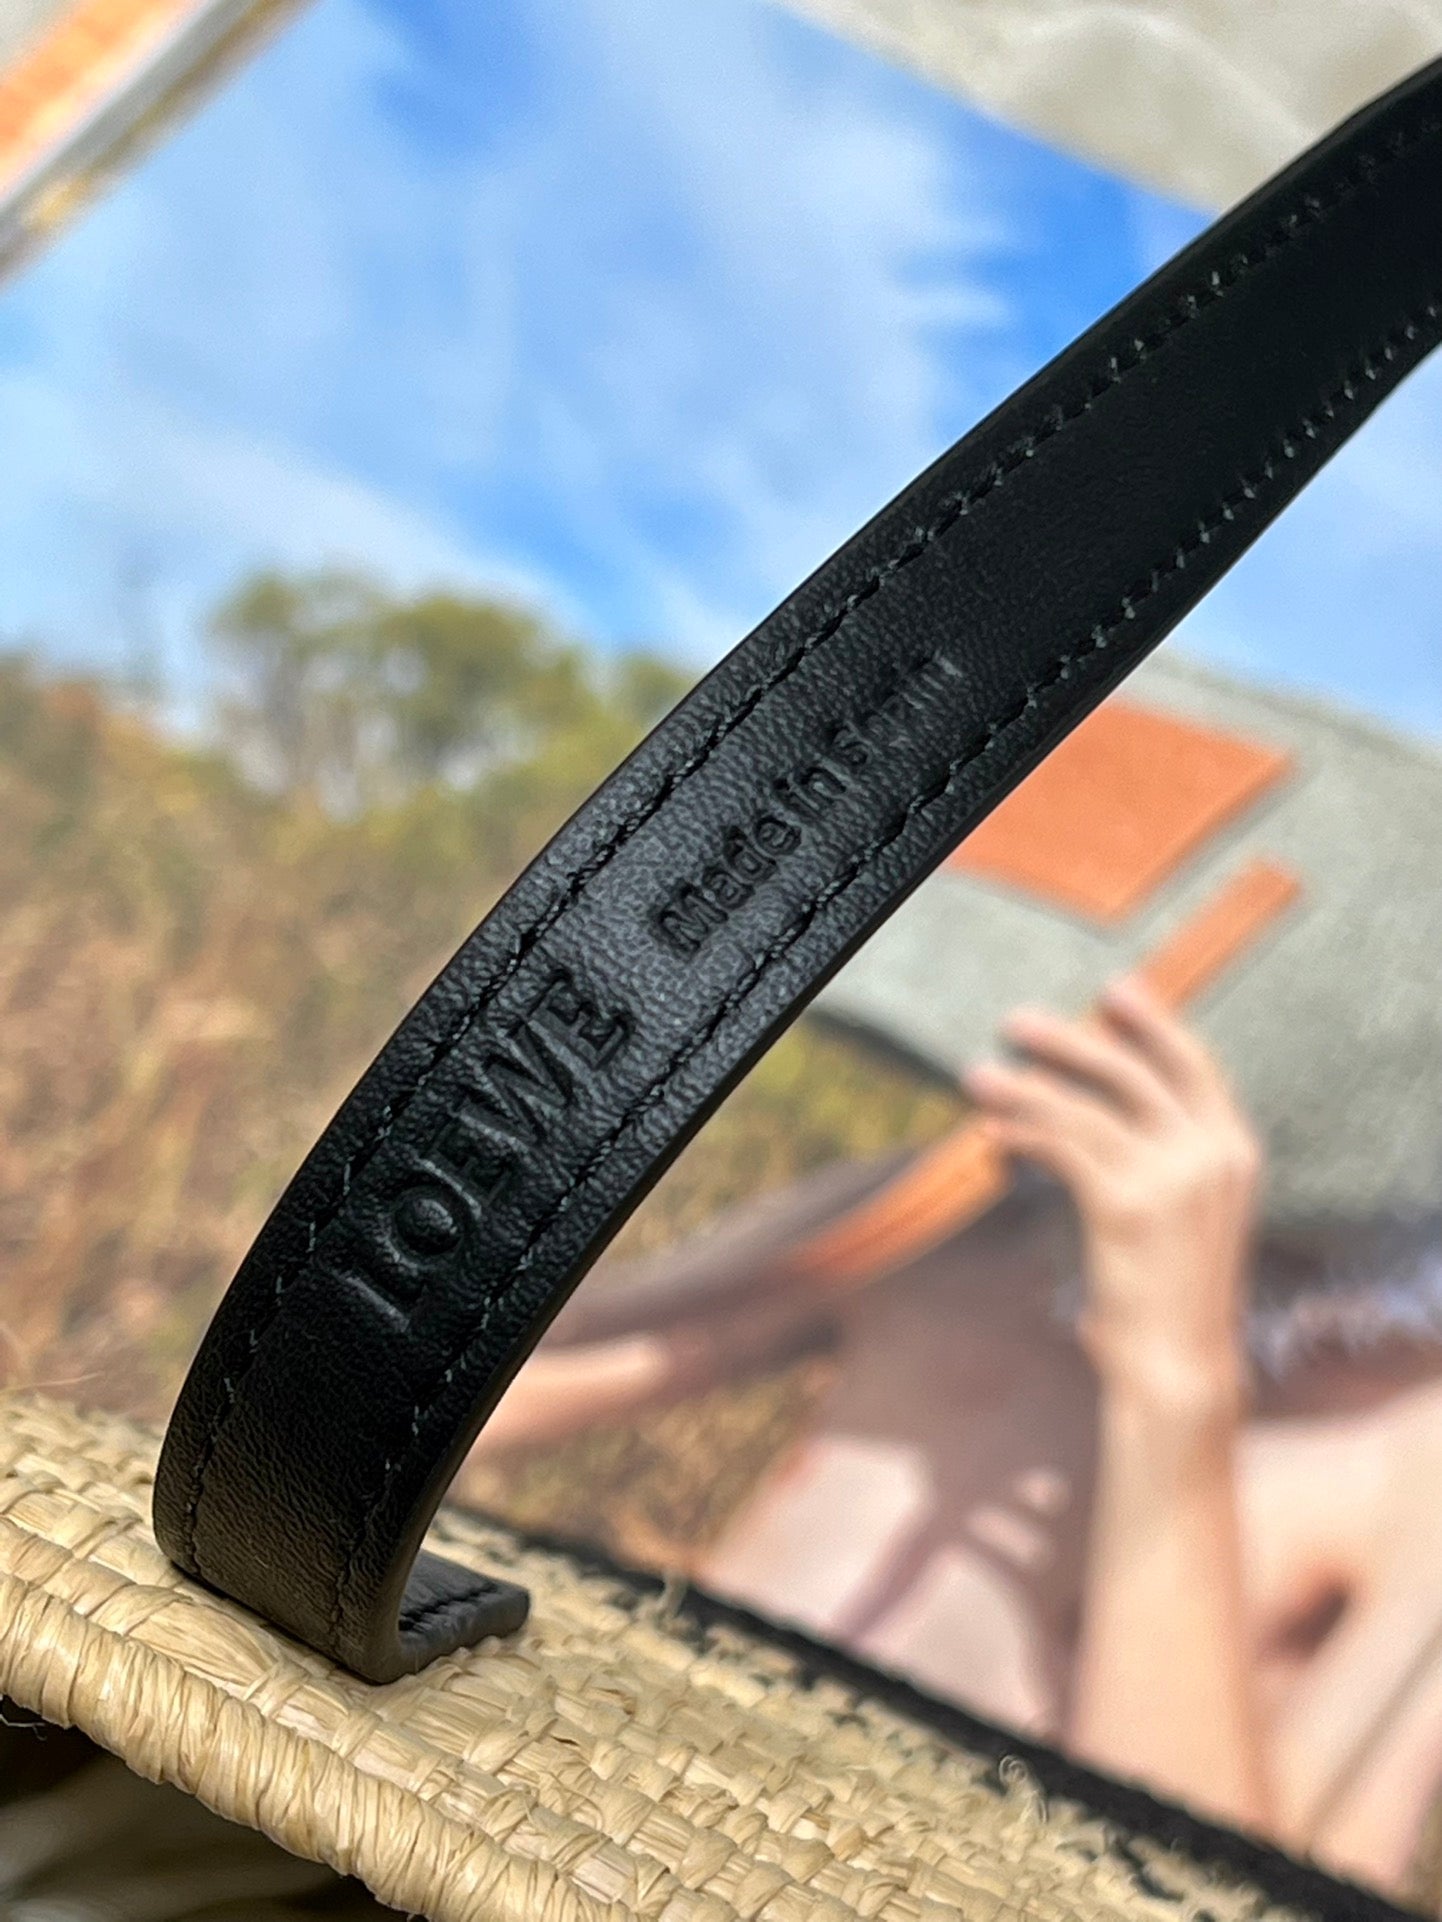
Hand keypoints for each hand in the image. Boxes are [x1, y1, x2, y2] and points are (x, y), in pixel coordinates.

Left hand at [966, 976, 1261, 1405]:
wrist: (1180, 1368)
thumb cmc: (1173, 1293)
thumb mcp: (1190, 1212)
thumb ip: (1168, 1155)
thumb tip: (1103, 1105)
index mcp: (1237, 1150)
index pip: (1195, 1064)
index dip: (1153, 1022)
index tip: (1113, 990)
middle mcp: (1213, 1154)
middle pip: (1134, 1071)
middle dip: (1073, 1040)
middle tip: (1018, 1021)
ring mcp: (1173, 1177)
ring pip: (1085, 1108)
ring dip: (1024, 1087)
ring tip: (978, 1075)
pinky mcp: (1126, 1204)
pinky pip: (1062, 1148)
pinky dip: (1022, 1133)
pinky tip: (991, 1132)